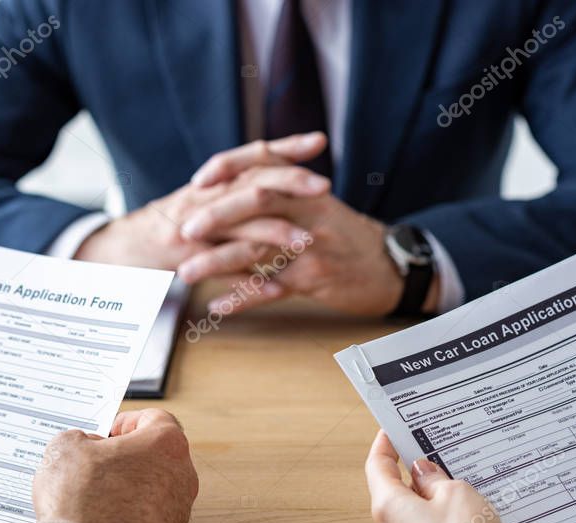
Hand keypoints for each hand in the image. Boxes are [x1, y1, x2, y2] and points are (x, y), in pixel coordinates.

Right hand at [33, 409, 197, 522]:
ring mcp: (178, 513)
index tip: (109, 434)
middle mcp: (182, 477)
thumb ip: (82, 438)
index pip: (155, 420)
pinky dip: (128, 517)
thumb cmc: (79, 500)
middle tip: (96, 463)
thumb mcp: (65, 447)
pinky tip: (100, 521)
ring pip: (154, 490)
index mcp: (166, 444)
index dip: (127, 422)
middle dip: (127, 457)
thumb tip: (89, 449)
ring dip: (128, 488)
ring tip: (93, 495)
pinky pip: (148, 520)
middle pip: (157, 456)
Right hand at [75, 134, 331, 270]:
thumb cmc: (169, 225)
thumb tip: (277, 182)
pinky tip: (277, 291)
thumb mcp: (204, 201)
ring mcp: (195, 229)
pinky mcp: (186, 258)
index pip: (253, 156)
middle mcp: (205, 199)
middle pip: (251, 185)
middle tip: (323, 185)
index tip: (319, 141)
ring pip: (239, 227)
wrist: (120, 248)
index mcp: (214, 183)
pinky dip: (251, 282)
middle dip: (289, 184)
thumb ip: (236, 191)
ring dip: (276, 234)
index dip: (286, 147)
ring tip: (308, 240)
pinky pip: (223, 271)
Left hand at [179, 136, 440, 316]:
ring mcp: (311, 245)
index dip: (227, 168)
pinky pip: (272, 288)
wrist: (391, 266)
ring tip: (188, 273)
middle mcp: (307, 210)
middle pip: (256, 201)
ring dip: (218, 262)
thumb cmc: (345, 237)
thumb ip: (282, 194)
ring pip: (258, 248)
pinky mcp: (315, 277)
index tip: (197, 181)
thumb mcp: (317, 205)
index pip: (261, 164)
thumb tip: (234, 193)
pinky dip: (243, 297)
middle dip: (216, 215)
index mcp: (304, 188)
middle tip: (184, 231)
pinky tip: (219, 305)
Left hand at [365, 432, 531, 522]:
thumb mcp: (455, 493)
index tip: (391, 431)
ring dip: (428, 496)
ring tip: (454, 481)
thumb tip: (422, 472)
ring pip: (410, 512)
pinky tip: (461, 511)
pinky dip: (437, 517)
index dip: (384, 445)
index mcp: (388, 505)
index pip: (377, 466)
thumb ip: (434, 478)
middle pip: (392, 489)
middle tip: (431, 451)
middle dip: (411, 471)